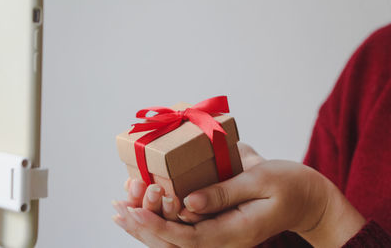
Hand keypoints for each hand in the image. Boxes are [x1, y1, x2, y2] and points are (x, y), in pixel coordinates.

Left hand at [113, 158, 364, 246]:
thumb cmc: (288, 185)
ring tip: (121, 212)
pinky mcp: (219, 223)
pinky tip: (147, 209)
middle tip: (117, 212)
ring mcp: (221, 232)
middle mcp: (223, 238)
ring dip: (148, 226)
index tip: (133, 212)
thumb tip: (188, 203)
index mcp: (233, 231)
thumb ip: (225, 192)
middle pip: (175, 242)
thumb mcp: (260, 181)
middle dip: (144, 228)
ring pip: (177, 237)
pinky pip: (186, 226)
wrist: (306, 198)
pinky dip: (163, 218)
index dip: (157, 226)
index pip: (186, 237)